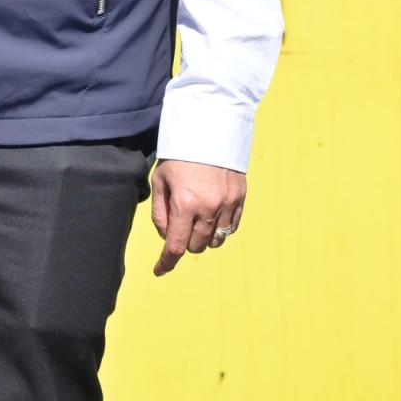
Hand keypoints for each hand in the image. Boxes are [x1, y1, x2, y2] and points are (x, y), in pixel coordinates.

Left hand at [150, 159, 246, 276]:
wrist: (210, 130)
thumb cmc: (179, 155)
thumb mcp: (160, 181)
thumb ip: (160, 212)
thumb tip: (167, 237)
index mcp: (184, 204)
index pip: (176, 246)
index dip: (166, 262)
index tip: (159, 270)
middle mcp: (208, 208)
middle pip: (196, 246)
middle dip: (184, 241)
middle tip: (179, 223)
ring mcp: (227, 204)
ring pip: (215, 241)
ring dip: (203, 238)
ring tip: (196, 219)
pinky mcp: (240, 199)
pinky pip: (231, 228)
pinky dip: (220, 230)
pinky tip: (212, 217)